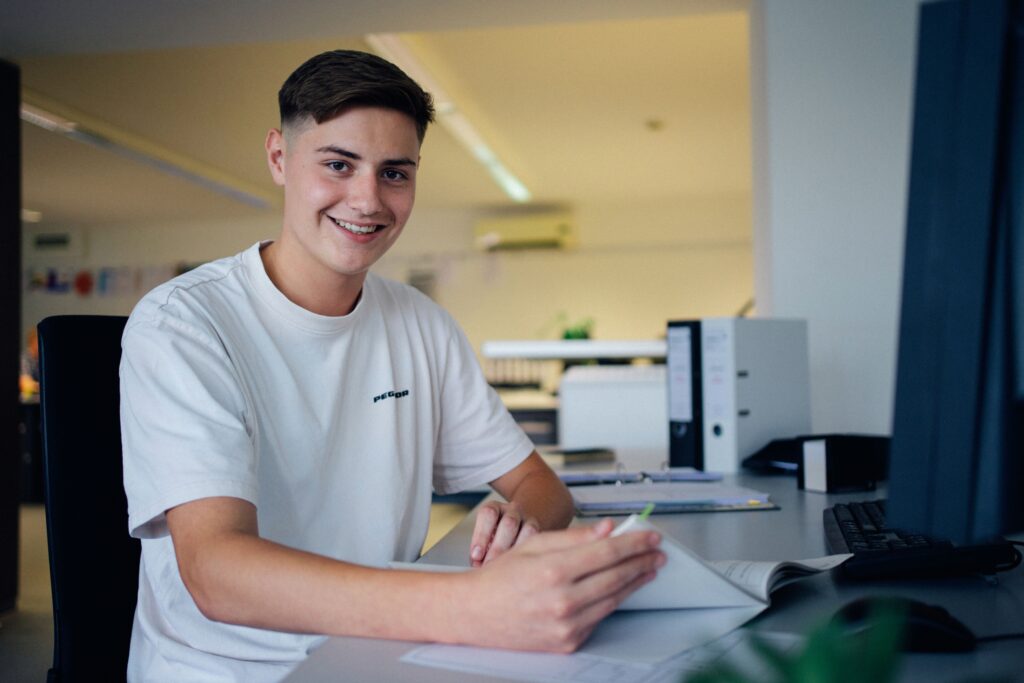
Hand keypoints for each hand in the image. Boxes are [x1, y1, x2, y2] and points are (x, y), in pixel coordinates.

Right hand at [451, 519, 665, 652]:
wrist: (474, 614)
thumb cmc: (500, 577)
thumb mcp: (534, 545)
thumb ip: (574, 537)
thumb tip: (607, 529)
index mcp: (553, 570)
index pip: (607, 552)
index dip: (634, 543)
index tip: (650, 537)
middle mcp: (562, 600)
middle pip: (616, 576)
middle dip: (642, 561)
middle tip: (656, 552)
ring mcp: (567, 625)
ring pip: (614, 599)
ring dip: (635, 581)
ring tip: (647, 569)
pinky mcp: (568, 641)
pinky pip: (600, 617)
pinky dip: (613, 600)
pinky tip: (621, 588)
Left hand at [469, 500, 539, 566]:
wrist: (512, 538)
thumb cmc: (492, 543)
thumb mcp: (482, 543)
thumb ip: (479, 552)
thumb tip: (477, 566)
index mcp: (493, 508)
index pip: (488, 514)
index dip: (481, 536)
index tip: (476, 556)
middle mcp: (512, 510)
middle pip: (509, 523)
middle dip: (498, 548)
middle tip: (491, 566)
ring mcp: (528, 519)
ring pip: (527, 530)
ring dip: (516, 551)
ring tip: (506, 569)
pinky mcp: (539, 530)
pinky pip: (538, 539)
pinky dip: (529, 552)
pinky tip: (520, 565)